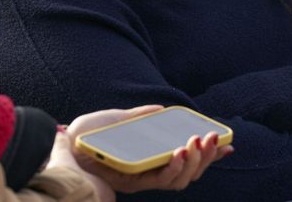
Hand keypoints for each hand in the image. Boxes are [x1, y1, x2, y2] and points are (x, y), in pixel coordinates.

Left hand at [64, 106, 232, 198]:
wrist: (61, 144)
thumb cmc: (86, 135)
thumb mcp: (117, 120)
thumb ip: (140, 116)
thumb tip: (163, 109)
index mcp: (149, 159)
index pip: (185, 160)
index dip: (209, 156)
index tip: (229, 144)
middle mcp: (148, 173)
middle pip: (188, 173)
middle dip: (206, 158)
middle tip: (217, 139)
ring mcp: (141, 180)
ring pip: (179, 180)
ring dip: (194, 163)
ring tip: (198, 143)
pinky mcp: (131, 183)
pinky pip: (160, 180)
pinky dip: (174, 168)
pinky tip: (180, 152)